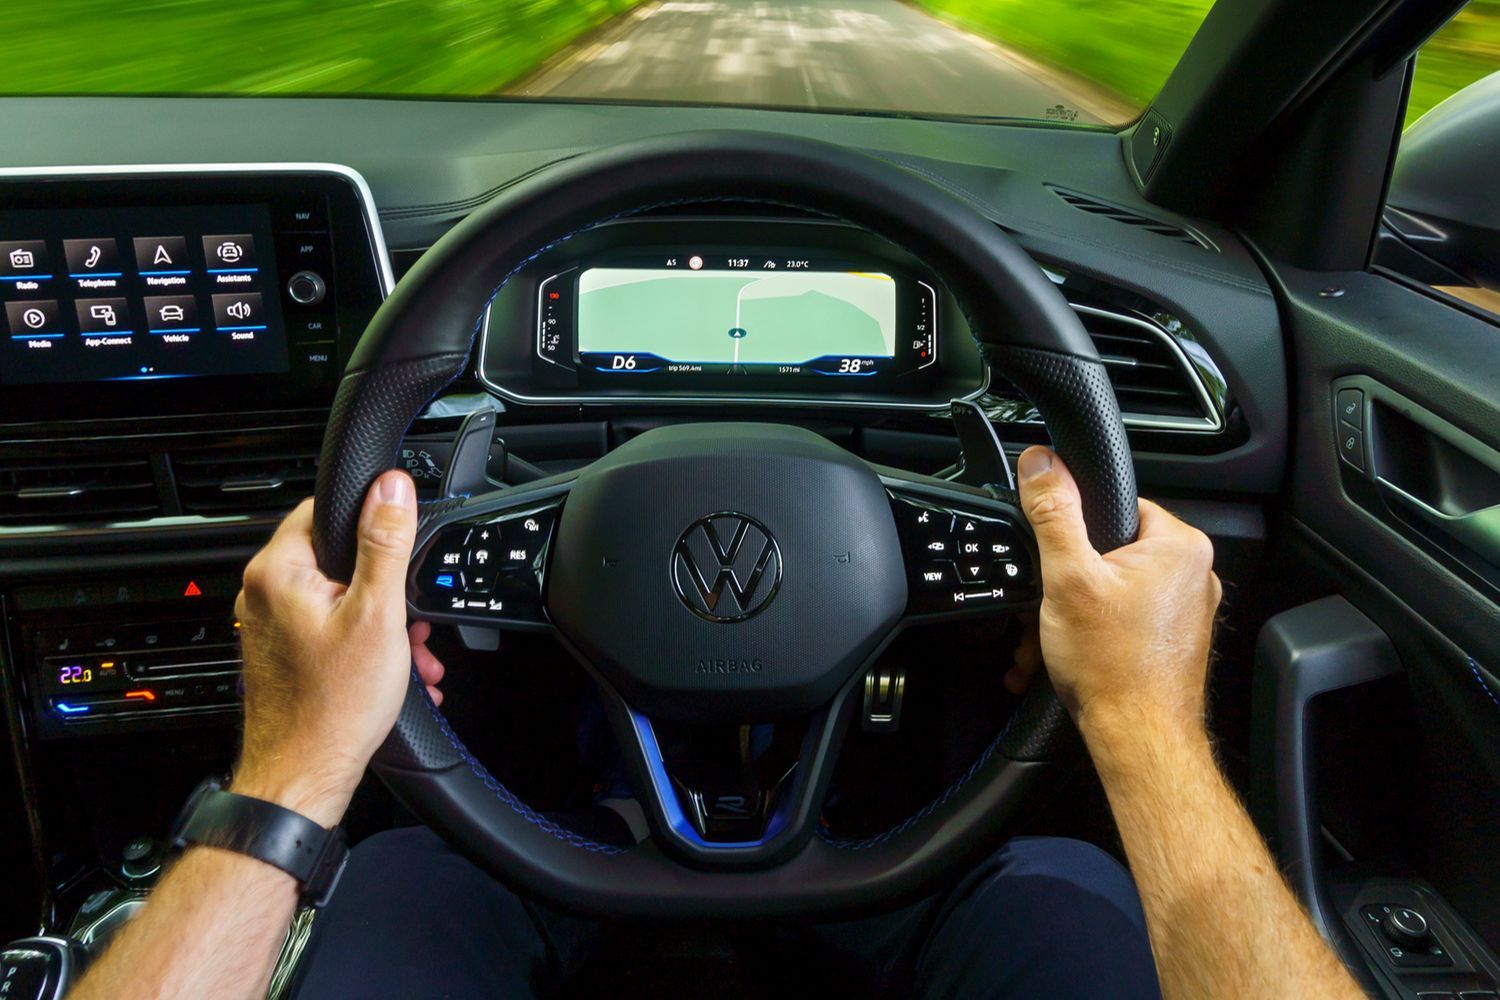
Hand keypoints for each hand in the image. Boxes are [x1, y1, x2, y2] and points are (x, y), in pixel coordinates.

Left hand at [231, 471, 419, 826]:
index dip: (371, 523)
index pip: (325, 509)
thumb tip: (391, 488)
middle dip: (387, 587)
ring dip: (384, 621)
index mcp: (278, 571)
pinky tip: (392, 669)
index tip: (399, 545)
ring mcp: (270, 624)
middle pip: (338, 558)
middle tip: (411, 617)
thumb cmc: (333, 707)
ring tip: (410, 653)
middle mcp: (264, 593)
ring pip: (339, 598)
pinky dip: (365, 642)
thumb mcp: (378, 613)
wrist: (304, 776)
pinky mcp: (282, 651)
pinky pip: (330, 628)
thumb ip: (385, 543)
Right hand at [1015, 446, 1220, 730]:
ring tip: (1048, 641)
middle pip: (1108, 552)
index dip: (1073, 530)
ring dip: (1069, 613)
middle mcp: (1192, 574)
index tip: (1055, 560)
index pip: (1114, 506)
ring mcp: (1184, 610)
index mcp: (1179, 545)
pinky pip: (1122, 618)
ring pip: (1110, 589)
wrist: (1139, 740)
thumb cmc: (1115, 668)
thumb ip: (1053, 512)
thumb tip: (1041, 462)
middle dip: (1063, 584)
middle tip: (1043, 610)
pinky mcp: (1172, 638)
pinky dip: (1090, 633)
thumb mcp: (1068, 577)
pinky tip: (1069, 656)